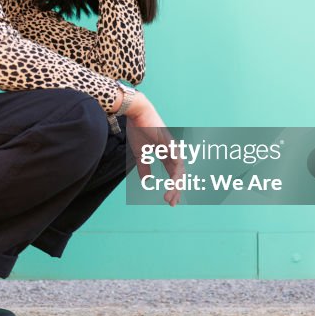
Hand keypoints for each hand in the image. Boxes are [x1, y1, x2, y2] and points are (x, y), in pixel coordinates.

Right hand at [123, 92, 186, 206]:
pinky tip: (177, 176)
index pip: (172, 173)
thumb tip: (146, 182)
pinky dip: (177, 166)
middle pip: (178, 174)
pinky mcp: (168, 139)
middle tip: (171, 203)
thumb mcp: (140, 153)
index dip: (173, 187)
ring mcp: (171, 145)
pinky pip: (175, 155)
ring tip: (170, 195)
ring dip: (175, 183)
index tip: (171, 201)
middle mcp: (171, 151)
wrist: (136, 113)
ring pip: (178, 168)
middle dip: (176, 189)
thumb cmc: (138, 129)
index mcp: (165, 154)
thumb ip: (144, 167)